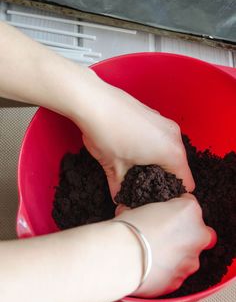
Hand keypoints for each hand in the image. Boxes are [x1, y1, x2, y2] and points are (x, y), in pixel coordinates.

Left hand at [80, 79, 193, 195]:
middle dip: (162, 180)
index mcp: (173, 153)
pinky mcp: (155, 116)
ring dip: (156, 164)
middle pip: (178, 168)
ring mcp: (165, 123)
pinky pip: (160, 139)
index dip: (171, 196)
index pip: (186, 184)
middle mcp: (174, 137)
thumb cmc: (107, 133)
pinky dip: (151, 149)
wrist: (93, 101)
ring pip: (169, 153)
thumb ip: (122, 190)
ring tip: (134, 168)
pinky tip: (131, 151)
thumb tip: (121, 200)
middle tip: (141, 187)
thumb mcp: (115, 170)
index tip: (156, 200)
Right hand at [119, 196, 215, 296]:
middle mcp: (197, 236)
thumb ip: (150, 212)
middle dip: (186, 236)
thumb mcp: (139, 208)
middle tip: (165, 238)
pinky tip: (150, 270)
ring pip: (189, 259)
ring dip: (176, 258)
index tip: (165, 215)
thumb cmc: (129, 230)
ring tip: (155, 257)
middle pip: (199, 234)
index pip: (189, 204)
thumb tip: (137, 215)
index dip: (175, 209)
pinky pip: (174, 276)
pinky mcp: (178, 281)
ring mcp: (190, 262)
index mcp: (189, 211)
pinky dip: (166, 274)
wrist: (121, 259)